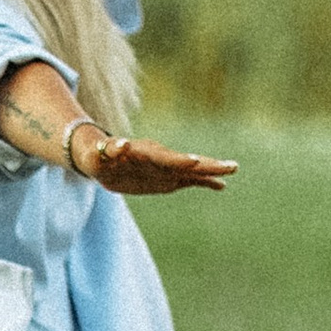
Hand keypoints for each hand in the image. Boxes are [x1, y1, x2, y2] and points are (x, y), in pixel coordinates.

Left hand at [83, 130, 235, 198]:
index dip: (179, 161)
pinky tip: (222, 186)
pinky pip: (190, 180)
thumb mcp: (97, 155)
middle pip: (187, 162)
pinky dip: (206, 182)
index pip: (165, 158)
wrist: (102, 159)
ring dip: (213, 170)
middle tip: (231, 166)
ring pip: (194, 169)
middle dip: (208, 165)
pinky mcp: (168, 178)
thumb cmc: (97, 156)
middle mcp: (161, 159)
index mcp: (146, 153)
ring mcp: (166, 168)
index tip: (195, 162)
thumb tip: (115, 144)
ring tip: (233, 169)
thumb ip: (107, 151)